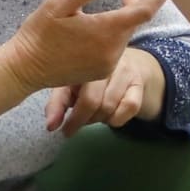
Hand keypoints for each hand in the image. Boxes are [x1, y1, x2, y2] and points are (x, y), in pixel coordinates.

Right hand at [3, 0, 177, 96]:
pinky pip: (116, 44)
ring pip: (126, 30)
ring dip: (124, 9)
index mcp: (107, 31)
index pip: (146, 8)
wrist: (23, 70)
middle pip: (135, 17)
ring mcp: (109, 64)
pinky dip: (116, 26)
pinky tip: (103, 15)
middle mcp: (113, 50)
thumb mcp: (60, 3)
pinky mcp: (102, 71)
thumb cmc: (38, 34)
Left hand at [45, 47, 160, 133]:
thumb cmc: (94, 77)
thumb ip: (58, 104)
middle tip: (77, 124)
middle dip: (82, 119)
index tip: (64, 131)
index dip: (65, 113)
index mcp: (80, 59)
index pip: (68, 89)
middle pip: (92, 100)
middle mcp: (103, 61)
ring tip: (94, 116)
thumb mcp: (71, 85)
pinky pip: (129, 107)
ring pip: (109, 106)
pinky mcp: (139, 82)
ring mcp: (124, 70)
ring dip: (99, 119)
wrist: (133, 63)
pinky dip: (118, 119)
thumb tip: (51, 126)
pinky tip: (111, 116)